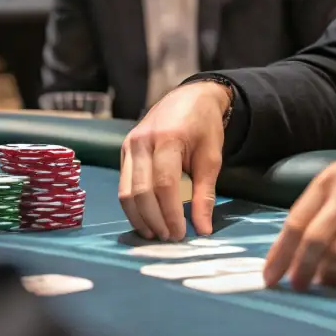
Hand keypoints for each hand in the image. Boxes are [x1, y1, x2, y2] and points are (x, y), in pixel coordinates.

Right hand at [118, 81, 230, 240]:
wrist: (190, 97)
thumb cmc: (204, 126)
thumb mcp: (212, 157)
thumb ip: (205, 193)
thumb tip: (203, 229)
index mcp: (168, 139)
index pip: (164, 184)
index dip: (171, 213)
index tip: (181, 234)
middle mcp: (142, 142)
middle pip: (141, 191)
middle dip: (154, 220)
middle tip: (170, 238)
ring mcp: (129, 145)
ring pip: (126, 192)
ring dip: (140, 218)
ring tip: (157, 234)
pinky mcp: (124, 150)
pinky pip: (123, 185)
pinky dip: (133, 206)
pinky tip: (147, 219)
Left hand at [263, 139, 335, 291]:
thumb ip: (326, 205)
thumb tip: (299, 246)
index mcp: (331, 179)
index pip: (296, 220)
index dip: (280, 253)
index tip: (270, 276)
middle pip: (313, 240)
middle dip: (300, 269)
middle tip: (296, 286)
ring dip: (326, 275)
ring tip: (323, 284)